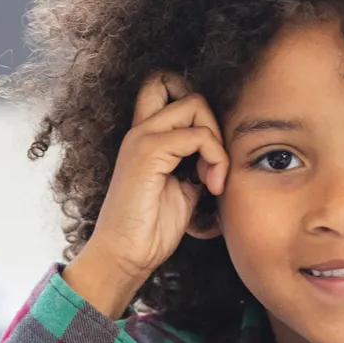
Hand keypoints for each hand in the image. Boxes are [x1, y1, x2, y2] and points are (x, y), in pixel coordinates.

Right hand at [65, 73, 227, 313]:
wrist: (125, 255)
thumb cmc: (150, 230)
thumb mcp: (181, 189)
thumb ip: (194, 164)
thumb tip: (219, 156)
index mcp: (145, 137)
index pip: (164, 87)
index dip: (195, 106)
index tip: (208, 147)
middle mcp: (141, 131)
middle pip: (183, 87)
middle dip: (211, 119)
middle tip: (214, 160)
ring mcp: (142, 138)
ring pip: (196, 105)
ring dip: (217, 142)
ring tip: (214, 178)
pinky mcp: (148, 152)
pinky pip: (198, 136)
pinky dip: (216, 159)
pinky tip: (212, 186)